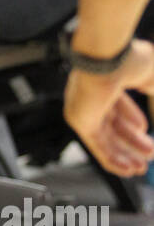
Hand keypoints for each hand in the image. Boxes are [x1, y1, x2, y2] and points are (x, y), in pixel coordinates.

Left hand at [63, 39, 153, 175]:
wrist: (107, 55)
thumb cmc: (125, 58)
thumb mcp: (148, 74)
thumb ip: (151, 86)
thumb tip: (153, 89)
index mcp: (102, 80)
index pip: (116, 106)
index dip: (132, 120)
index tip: (146, 131)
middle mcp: (89, 95)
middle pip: (111, 125)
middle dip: (131, 141)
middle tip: (149, 153)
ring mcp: (83, 109)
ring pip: (105, 139)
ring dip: (125, 154)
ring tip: (142, 167)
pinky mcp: (79, 121)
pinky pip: (96, 146)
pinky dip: (112, 160)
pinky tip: (128, 169)